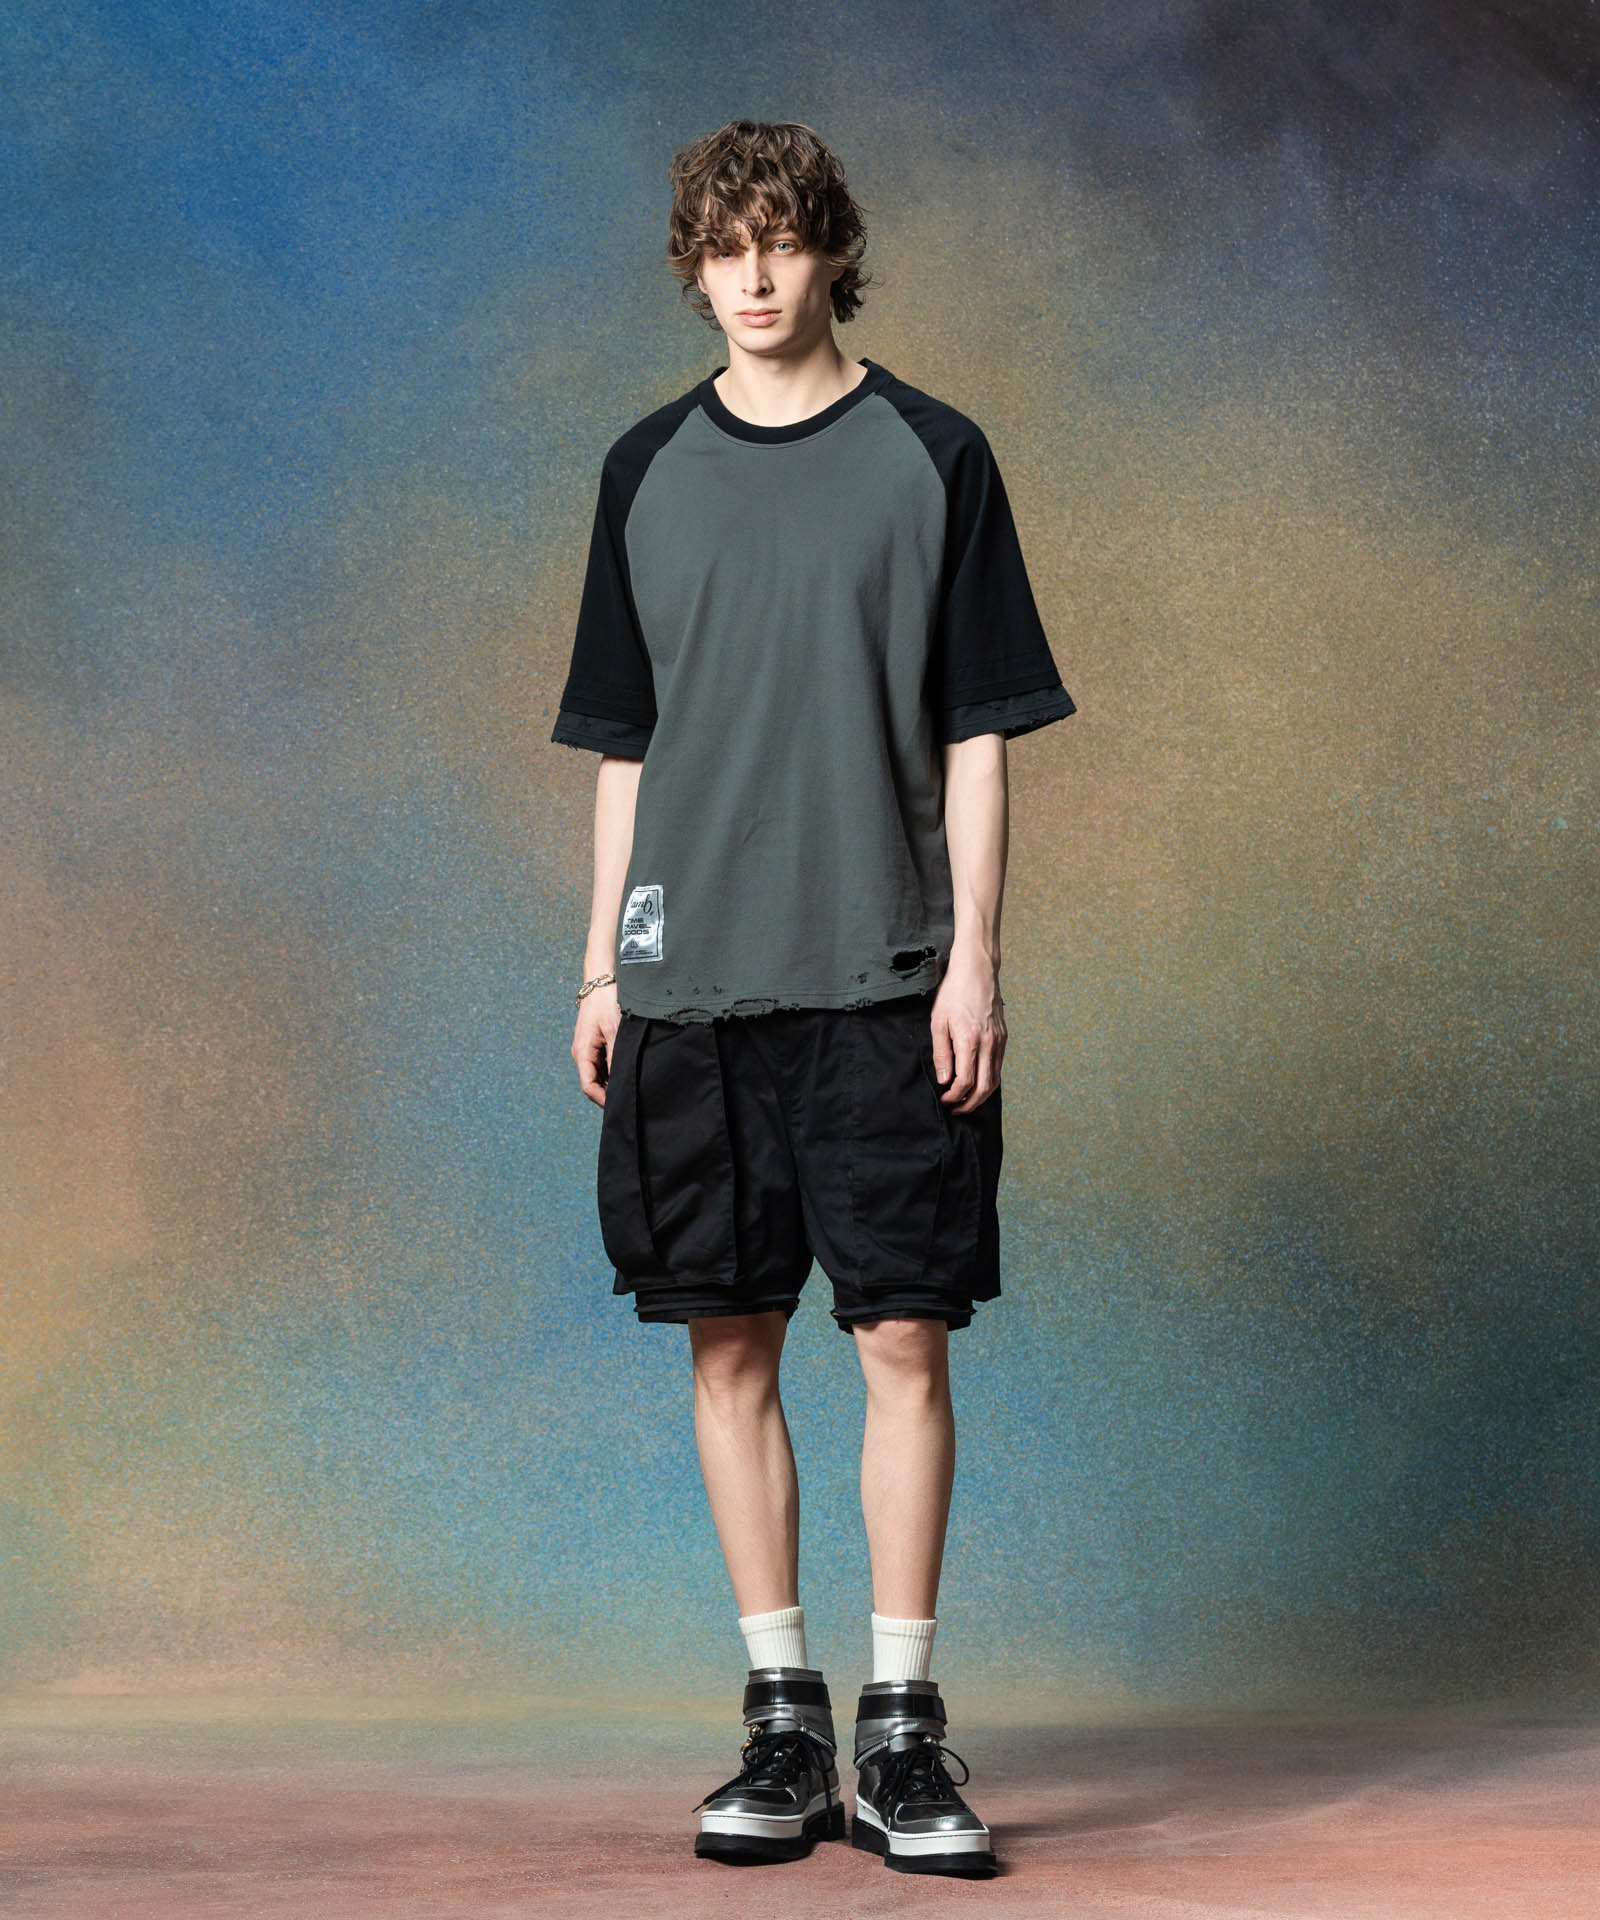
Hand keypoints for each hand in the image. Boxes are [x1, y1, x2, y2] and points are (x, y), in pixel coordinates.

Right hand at [572, 981, 620, 1107]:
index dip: (602, 1100)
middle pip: (593, 1083)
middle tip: (630, 1099)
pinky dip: (613, 1071)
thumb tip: (620, 1082)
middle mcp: (582, 1053)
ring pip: (598, 1075)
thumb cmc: (607, 1002)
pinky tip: (627, 1071)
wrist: (602, 981)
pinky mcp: (595, 1044)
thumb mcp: (615, 1030)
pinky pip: (602, 1065)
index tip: (620, 1106)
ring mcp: (588, 1049)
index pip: (588, 1086)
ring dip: (612, 1082)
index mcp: (582, 1052)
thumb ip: (616, 1058)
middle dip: (609, 1093)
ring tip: (632, 1086)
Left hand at [929, 956, 1004, 1113]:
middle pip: (983, 1088)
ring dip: (981, 1096)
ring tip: (965, 1100)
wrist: (977, 971)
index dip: (954, 1096)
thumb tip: (944, 1079)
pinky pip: (998, 1067)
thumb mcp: (938, 1022)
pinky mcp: (1003, 1037)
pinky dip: (988, 1080)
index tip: (945, 1099)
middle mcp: (989, 1044)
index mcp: (970, 1041)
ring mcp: (999, 1041)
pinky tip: (976, 1081)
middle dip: (969, 1104)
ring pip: (995, 1080)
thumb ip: (942, 1053)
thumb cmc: (954, 993)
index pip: (965, 1082)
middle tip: (956, 1109)